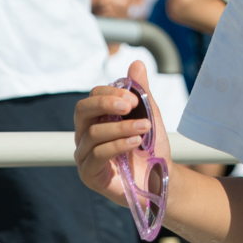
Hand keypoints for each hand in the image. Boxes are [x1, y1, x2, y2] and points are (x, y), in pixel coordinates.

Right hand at [74, 59, 171, 206]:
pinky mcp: (89, 174)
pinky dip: (117, 145)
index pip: (92, 97)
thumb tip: (137, 63)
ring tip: (143, 128)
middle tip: (130, 105)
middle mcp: (86, 135)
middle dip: (106, 103)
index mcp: (97, 118)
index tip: (134, 97)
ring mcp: (85, 155)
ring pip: (93, 133)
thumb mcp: (149, 115)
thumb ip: (141, 92)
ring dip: (121, 127)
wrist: (160, 179)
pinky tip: (135, 142)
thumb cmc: (150, 148)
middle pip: (82, 110)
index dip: (110, 93)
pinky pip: (97, 154)